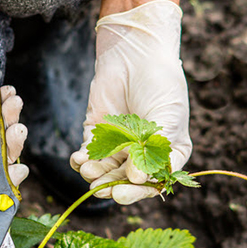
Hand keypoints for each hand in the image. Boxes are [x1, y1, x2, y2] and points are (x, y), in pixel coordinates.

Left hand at [70, 0, 190, 204]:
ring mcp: (119, 145)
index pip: (153, 183)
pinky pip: (88, 155)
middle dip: (112, 186)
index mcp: (166, 154)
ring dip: (96, 175)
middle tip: (100, 189)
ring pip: (105, 171)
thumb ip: (155, 149)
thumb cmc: (160, 83)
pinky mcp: (97, 134)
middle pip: (126, 181)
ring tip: (88, 171)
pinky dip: (81, 161)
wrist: (135, 53)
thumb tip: (137, 179)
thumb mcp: (168, 117)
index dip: (137, 192)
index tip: (122, 194)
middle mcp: (142, 154)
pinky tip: (78, 160)